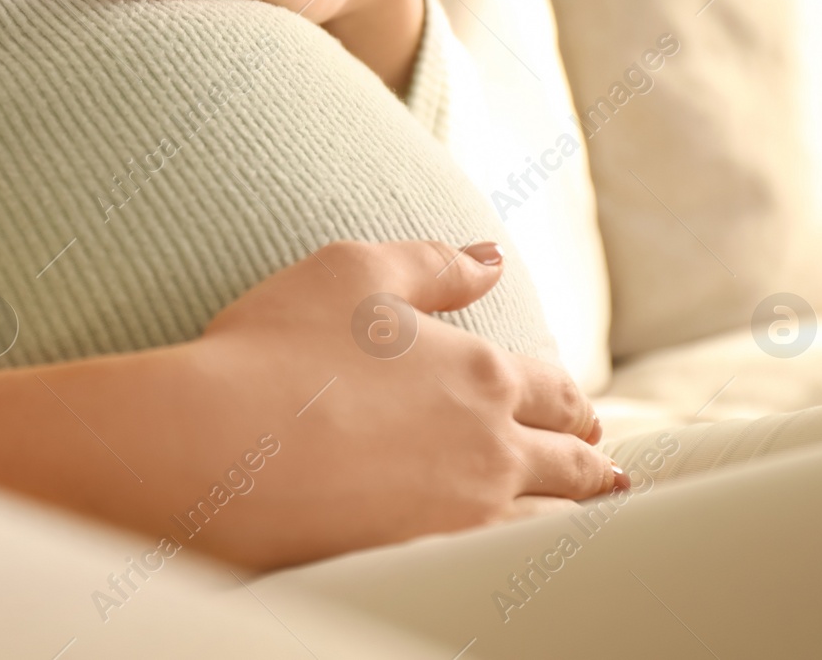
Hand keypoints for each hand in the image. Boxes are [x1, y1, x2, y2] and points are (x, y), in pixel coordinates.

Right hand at [0, 240, 617, 570]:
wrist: (215, 447)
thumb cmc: (274, 348)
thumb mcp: (351, 272)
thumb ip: (430, 264)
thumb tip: (491, 259)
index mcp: (478, 371)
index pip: (548, 385)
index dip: (567, 396)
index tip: (581, 408)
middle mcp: (487, 446)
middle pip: (566, 455)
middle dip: (588, 454)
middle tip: (605, 463)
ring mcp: (462, 513)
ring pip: (550, 516)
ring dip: (576, 510)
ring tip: (588, 511)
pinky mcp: (427, 561)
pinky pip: (506, 563)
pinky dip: (534, 554)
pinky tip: (525, 555)